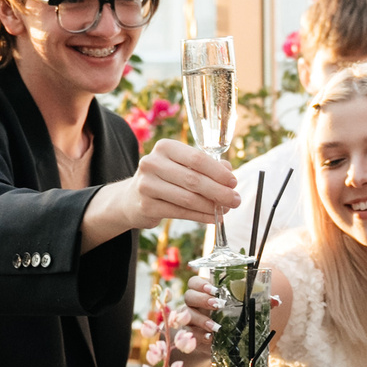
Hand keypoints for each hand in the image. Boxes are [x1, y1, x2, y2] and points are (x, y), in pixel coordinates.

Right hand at [86, 139, 238, 243]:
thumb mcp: (182, 166)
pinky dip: (200, 216)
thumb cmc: (165, 179)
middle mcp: (152, 163)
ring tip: (225, 210)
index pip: (197, 158)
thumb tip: (229, 173)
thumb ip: (206, 166)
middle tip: (235, 200)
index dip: (218, 172)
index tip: (233, 182)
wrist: (131, 199)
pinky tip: (213, 218)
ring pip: (188, 198)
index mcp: (165, 147)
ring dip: (211, 206)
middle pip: (194, 179)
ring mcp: (147, 185)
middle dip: (219, 192)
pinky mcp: (147, 206)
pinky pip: (180, 212)